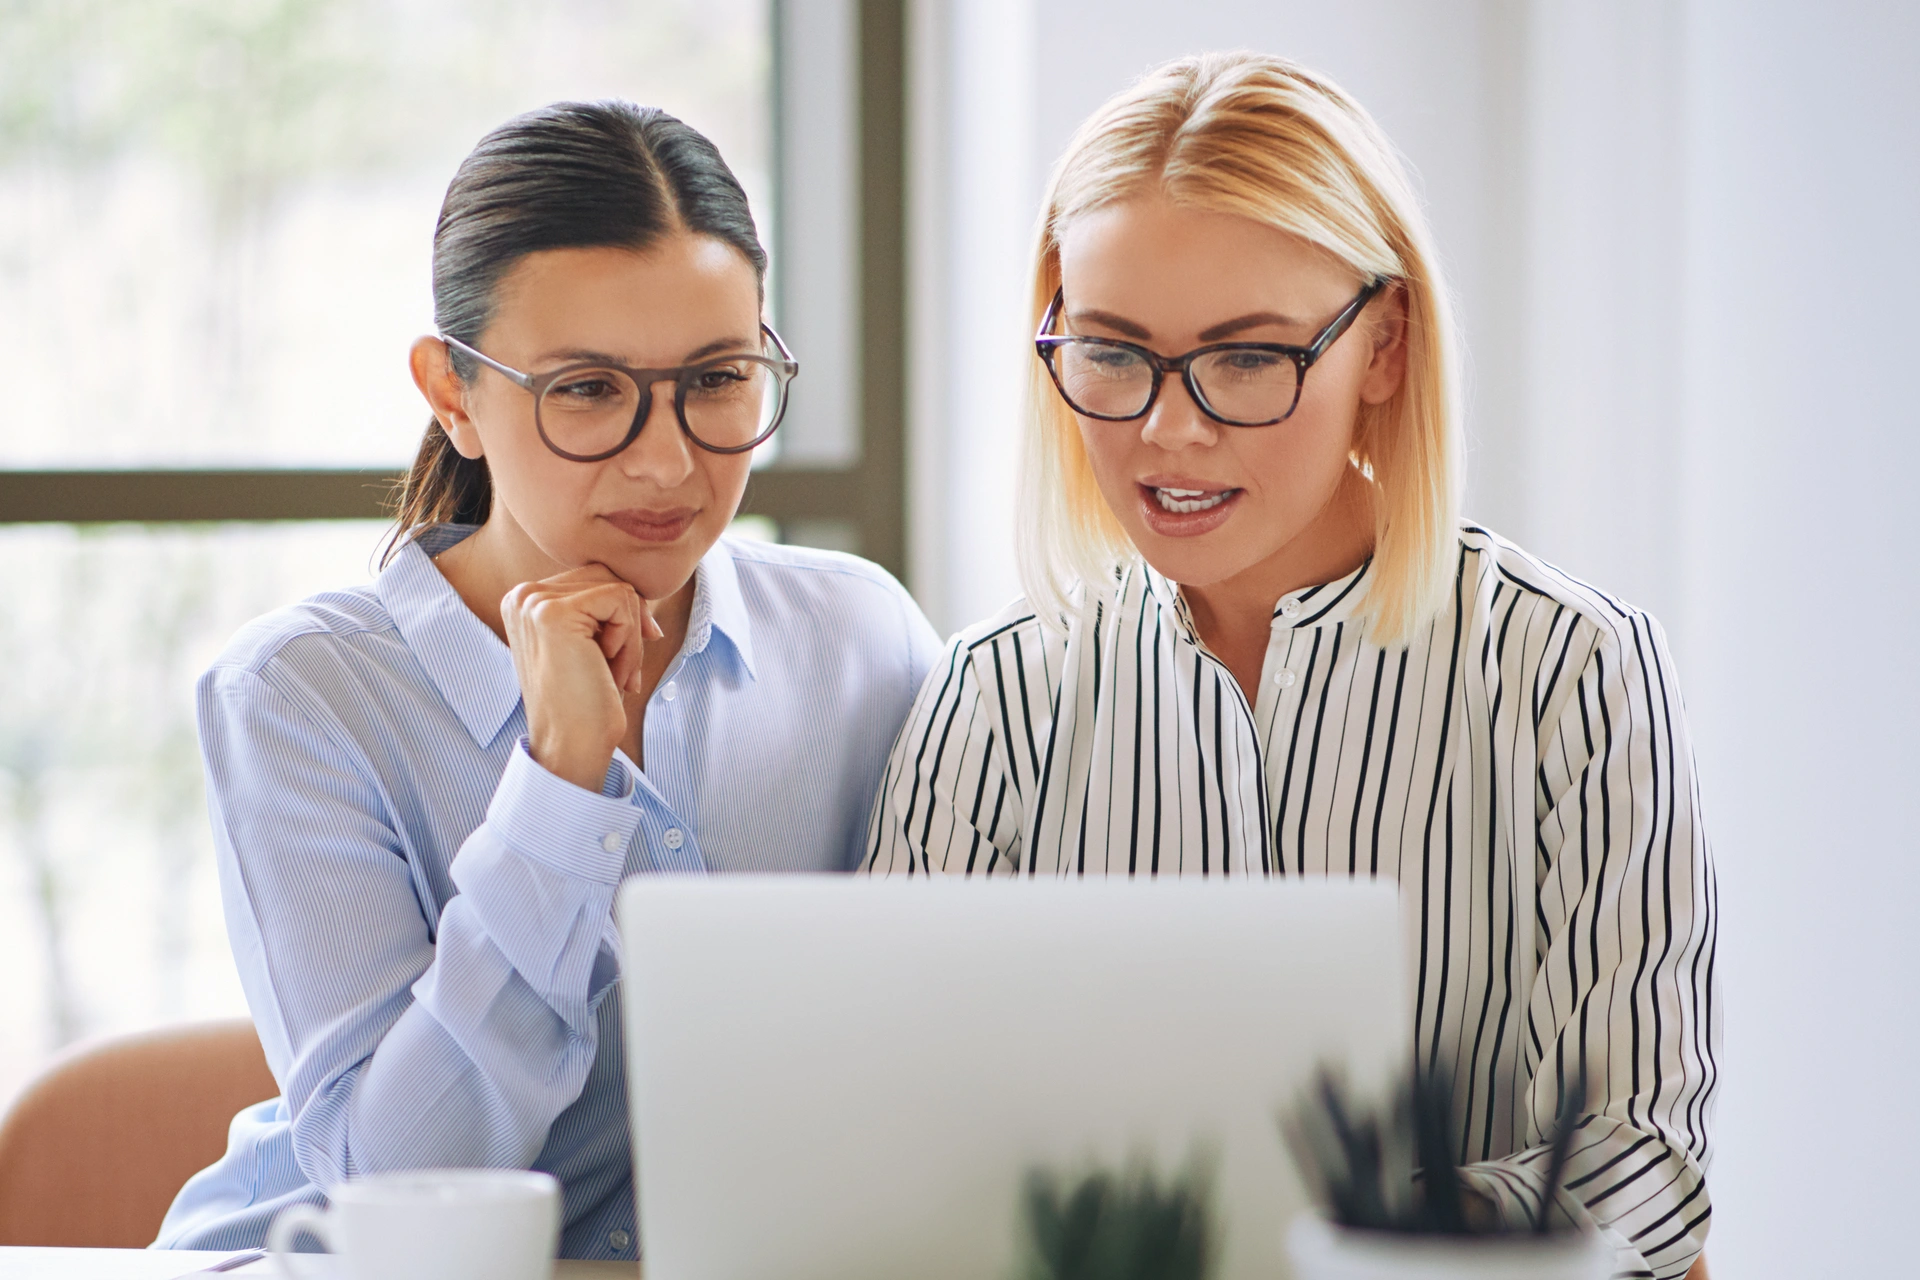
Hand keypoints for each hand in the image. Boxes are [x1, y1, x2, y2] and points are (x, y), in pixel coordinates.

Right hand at [500, 565, 665, 790]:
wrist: (571, 745)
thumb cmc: (587, 700)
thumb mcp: (591, 642)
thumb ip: (601, 607)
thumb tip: (642, 589)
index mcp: (525, 600)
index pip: (595, 578)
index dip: (623, 616)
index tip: (622, 660)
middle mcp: (522, 595)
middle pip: (608, 578)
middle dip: (629, 626)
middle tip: (619, 672)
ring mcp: (533, 602)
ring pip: (619, 590)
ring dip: (630, 637)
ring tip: (614, 673)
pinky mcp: (553, 613)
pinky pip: (622, 601)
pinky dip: (630, 641)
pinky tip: (611, 671)